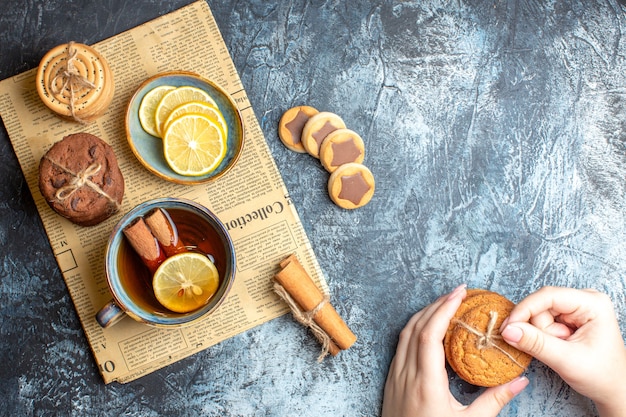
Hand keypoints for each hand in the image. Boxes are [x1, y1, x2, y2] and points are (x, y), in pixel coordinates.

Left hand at [382, 285, 528, 416]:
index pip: (430, 333)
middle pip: (415, 327)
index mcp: (424, 383)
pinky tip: (429, 330)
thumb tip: (521, 381)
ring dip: (424, 315)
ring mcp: (394, 377)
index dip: (444, 309)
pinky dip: (414, 330)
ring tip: (445, 305)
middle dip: (436, 305)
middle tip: (458, 293)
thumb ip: (494, 401)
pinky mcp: (391, 382)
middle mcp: (405, 375)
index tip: (460, 293)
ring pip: (404, 334)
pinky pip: (400, 346)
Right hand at [501, 286, 625, 416]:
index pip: (548, 296)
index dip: (525, 310)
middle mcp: (584, 299)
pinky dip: (543, 336)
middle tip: (554, 349)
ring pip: (539, 314)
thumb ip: (536, 343)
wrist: (613, 389)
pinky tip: (557, 346)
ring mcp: (576, 307)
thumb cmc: (601, 376)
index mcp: (593, 303)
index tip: (507, 328)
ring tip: (560, 350)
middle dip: (539, 329)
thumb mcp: (566, 360)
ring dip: (542, 335)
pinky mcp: (569, 316)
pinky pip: (542, 320)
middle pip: (541, 305)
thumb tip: (508, 330)